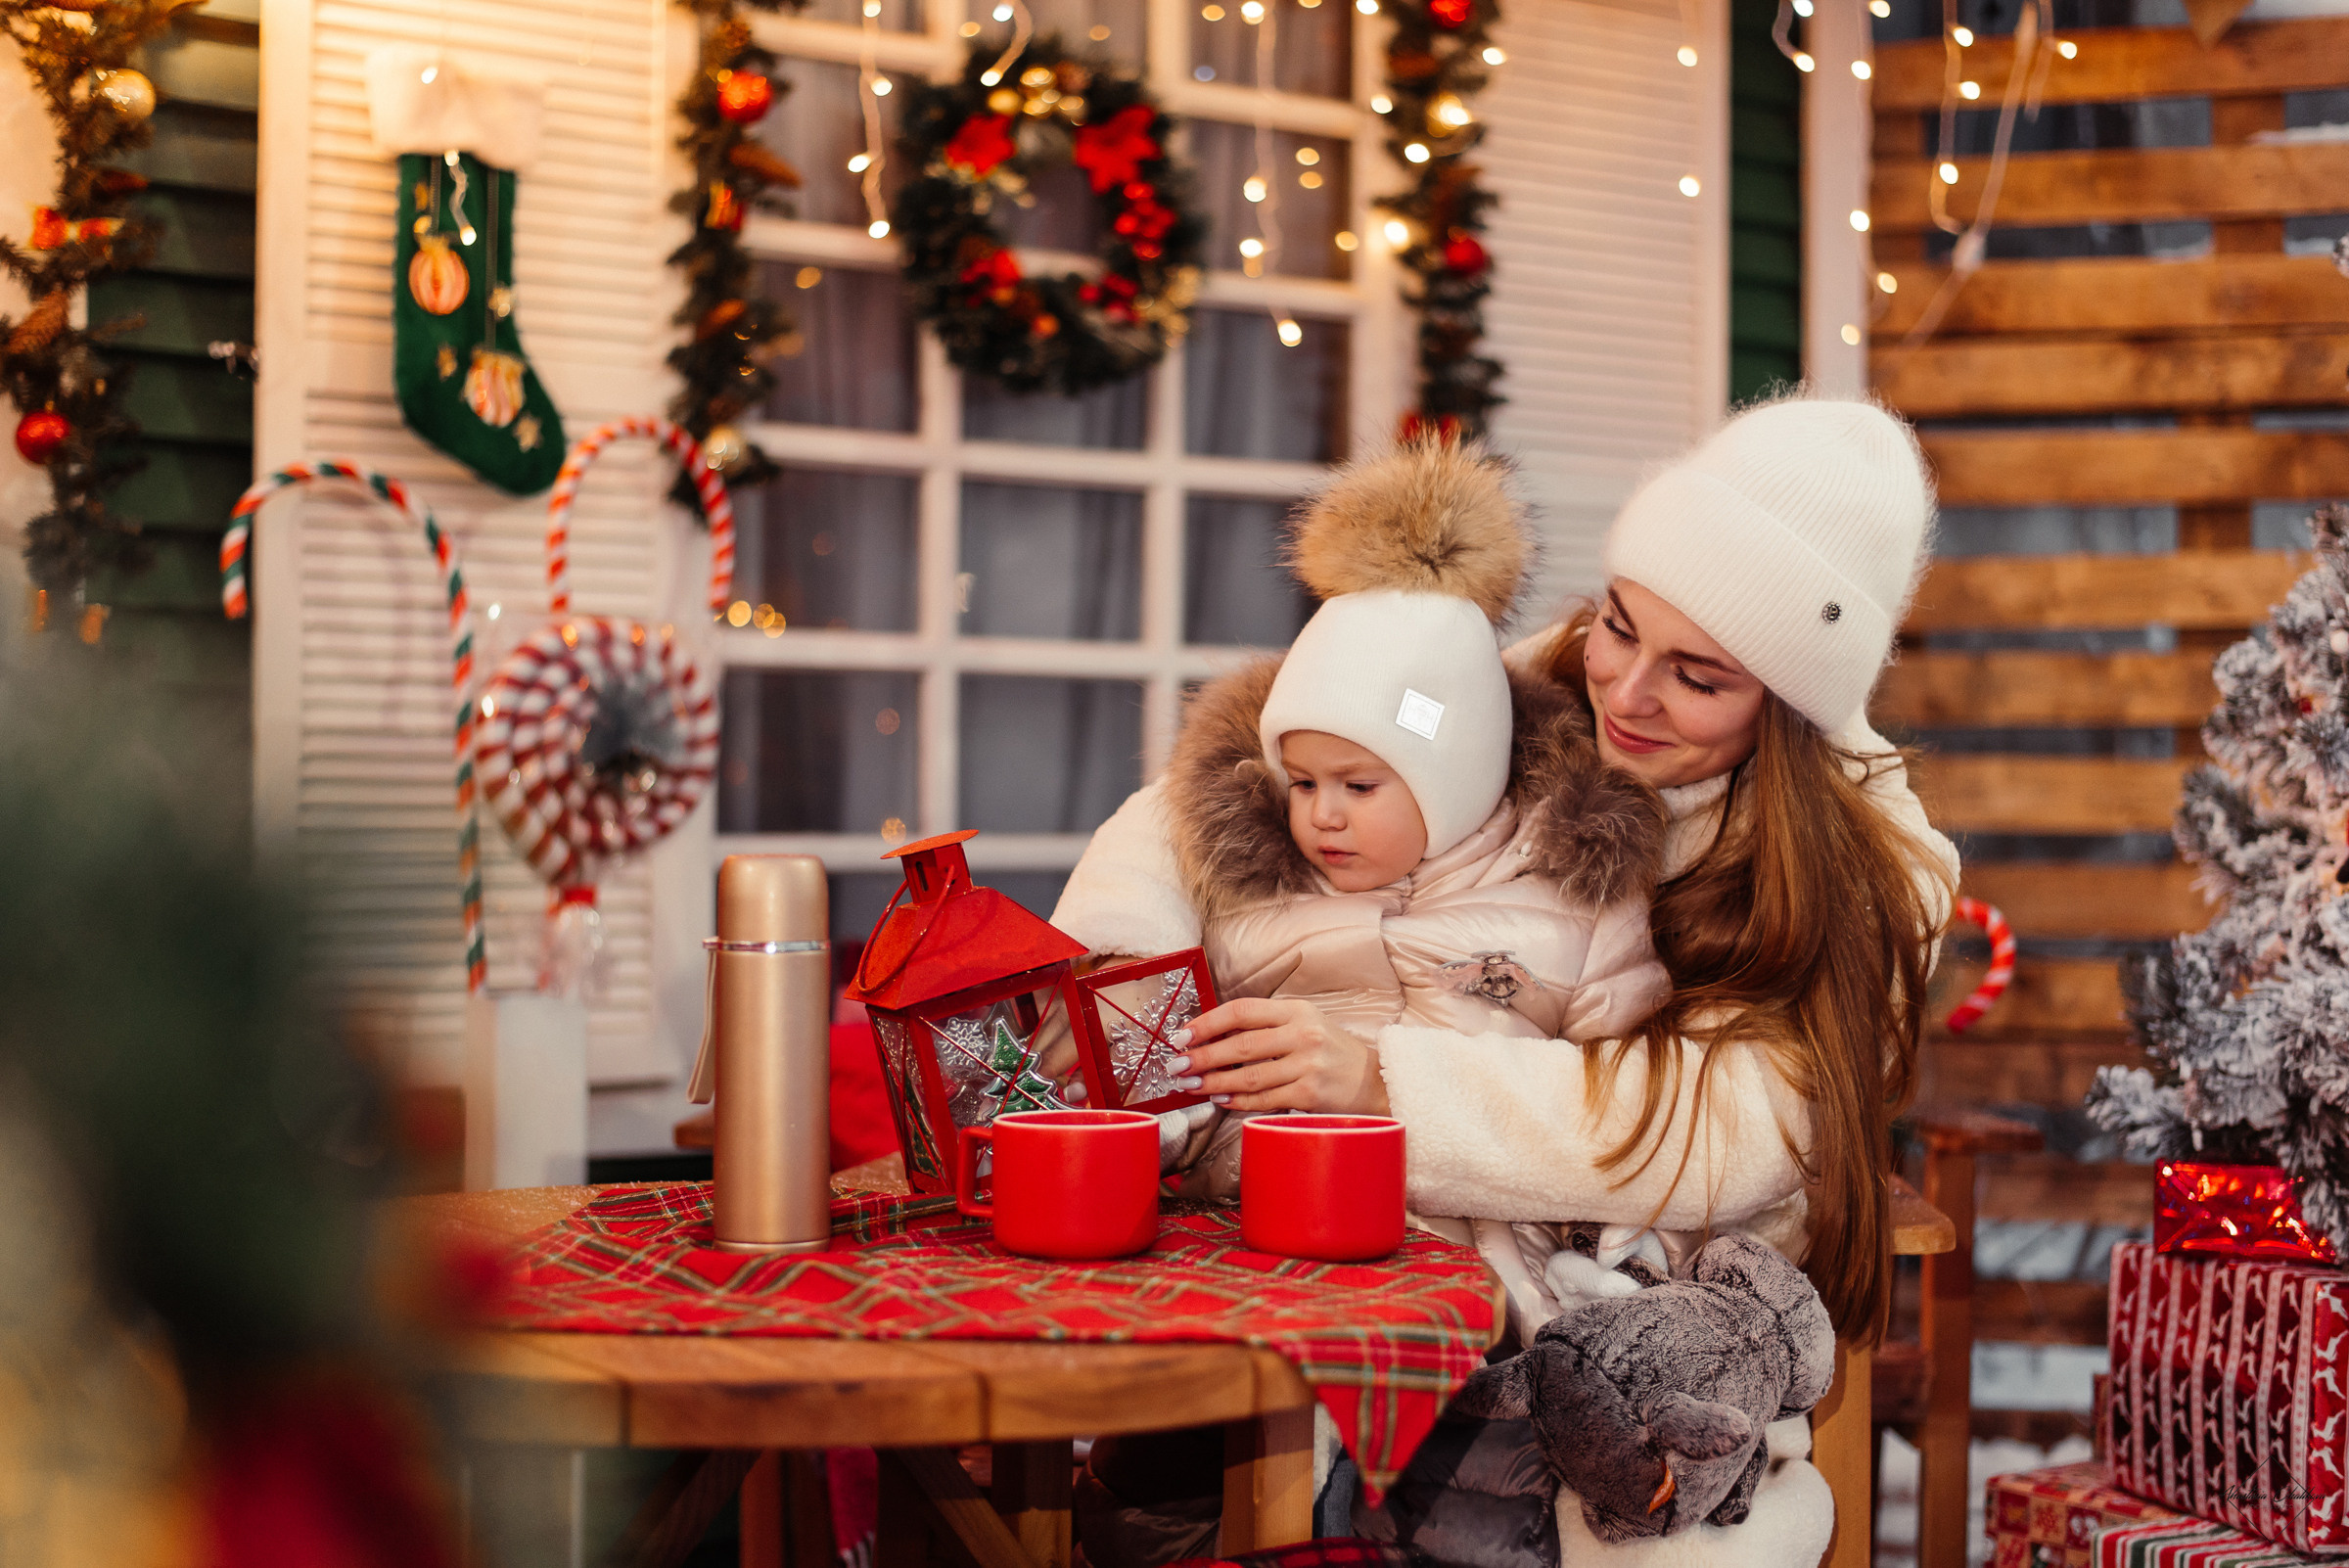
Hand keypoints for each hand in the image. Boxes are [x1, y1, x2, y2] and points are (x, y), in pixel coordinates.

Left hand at [1169, 997, 1391, 1114]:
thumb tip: (1211, 1036)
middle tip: (1176, 1066)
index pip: (1242, 1010)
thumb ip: (1266, 1026)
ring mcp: (1307, 1065)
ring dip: (1212, 1082)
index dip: (1207, 1022)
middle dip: (1201, 1056)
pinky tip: (1219, 1100)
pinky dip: (1236, 1101)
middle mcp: (1302, 1034)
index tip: (1181, 1035)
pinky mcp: (1310, 1093)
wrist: (1375, 1081)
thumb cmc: (1331, 1052)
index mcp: (1297, 1010)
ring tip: (1190, 1085)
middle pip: (1239, 1045)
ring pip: (1247, 1076)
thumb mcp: (1305, 1024)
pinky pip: (1263, 1099)